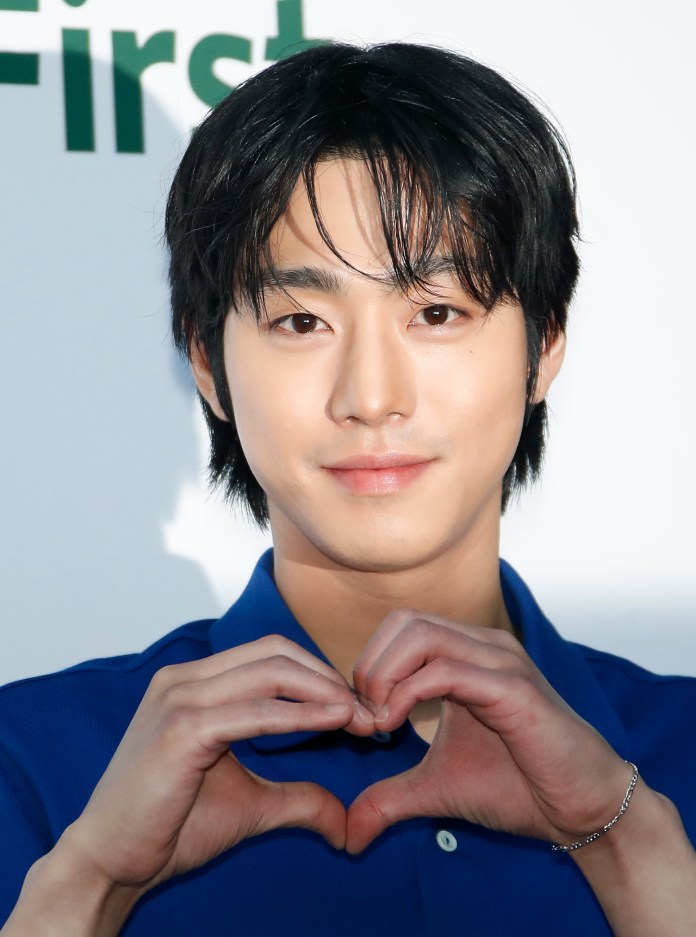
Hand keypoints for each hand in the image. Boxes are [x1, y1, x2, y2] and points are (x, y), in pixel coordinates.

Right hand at [64, 636, 373, 892]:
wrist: (110, 862)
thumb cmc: (169, 827)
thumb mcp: (247, 803)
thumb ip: (296, 798)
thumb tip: (343, 820)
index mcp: (192, 683)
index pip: (270, 655)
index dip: (318, 674)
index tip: (357, 709)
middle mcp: (183, 679)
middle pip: (276, 652)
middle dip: (329, 678)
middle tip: (367, 713)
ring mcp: (180, 698)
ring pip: (271, 671)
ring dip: (324, 691)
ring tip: (359, 718)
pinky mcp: (182, 728)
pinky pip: (256, 711)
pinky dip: (301, 714)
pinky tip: (335, 721)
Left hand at [346, 609, 631, 852]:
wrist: (581, 811)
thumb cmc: (518, 788)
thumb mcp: (437, 788)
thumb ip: (390, 796)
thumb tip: (349, 834)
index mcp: (465, 655)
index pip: (398, 628)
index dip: (367, 667)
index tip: (362, 721)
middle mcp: (482, 646)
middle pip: (403, 621)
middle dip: (369, 667)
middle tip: (366, 719)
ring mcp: (499, 662)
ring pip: (419, 634)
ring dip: (383, 676)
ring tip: (380, 722)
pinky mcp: (514, 688)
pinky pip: (445, 671)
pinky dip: (407, 694)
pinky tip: (397, 727)